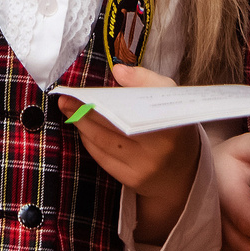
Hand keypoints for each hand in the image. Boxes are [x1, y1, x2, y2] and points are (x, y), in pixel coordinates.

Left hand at [61, 64, 197, 241]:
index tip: (83, 90)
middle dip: (85, 111)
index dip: (105, 98)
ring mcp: (143, 167)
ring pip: (103, 142)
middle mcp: (157, 149)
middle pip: (112, 125)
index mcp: (169, 124)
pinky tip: (82, 129)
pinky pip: (102, 157)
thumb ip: (145, 80)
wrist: (183, 171)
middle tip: (65, 98)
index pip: (133, 107)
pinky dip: (89, 141)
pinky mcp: (131, 180)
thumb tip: (117, 70)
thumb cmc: (173, 125)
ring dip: (82, 125)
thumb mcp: (169, 96)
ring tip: (68, 109)